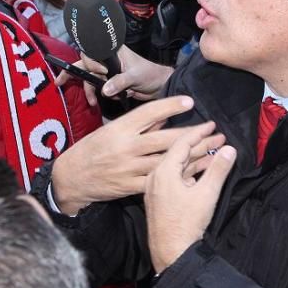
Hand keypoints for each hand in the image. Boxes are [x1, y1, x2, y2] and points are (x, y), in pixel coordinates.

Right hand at [51, 96, 224, 214]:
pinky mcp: (131, 186)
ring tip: (214, 149)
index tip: (190, 101)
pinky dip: (180, 176)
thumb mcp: (110, 130)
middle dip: (194, 134)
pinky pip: (161, 180)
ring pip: (168, 161)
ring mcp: (129, 168)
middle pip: (166, 139)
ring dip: (194, 155)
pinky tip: (198, 172)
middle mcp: (126, 147)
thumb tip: (164, 117)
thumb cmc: (92, 149)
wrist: (72, 177)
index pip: (149, 113)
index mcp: (119, 128)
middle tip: (214, 128)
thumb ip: (137, 125)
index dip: (170, 106)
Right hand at [55, 44, 173, 106]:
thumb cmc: (150, 74)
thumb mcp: (135, 76)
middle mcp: (107, 59)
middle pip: (84, 63)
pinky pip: (97, 87)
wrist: (159, 86)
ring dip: (89, 90)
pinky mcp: (109, 81)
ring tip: (92, 102)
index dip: (90, 63)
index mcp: (113, 51)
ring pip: (89, 77)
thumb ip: (120, 81)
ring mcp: (108, 70)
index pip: (92, 52)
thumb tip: (105, 90)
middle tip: (60, 82)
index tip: (92, 71)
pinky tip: (106, 100)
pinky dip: (98, 94)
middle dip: (73, 73)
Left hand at [145, 124, 236, 273]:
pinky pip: (176, 177)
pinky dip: (191, 172)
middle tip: (219, 136)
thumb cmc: (186, 225)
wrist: (171, 253)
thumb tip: (229, 149)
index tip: (213, 124)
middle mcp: (156, 177)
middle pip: (180, 153)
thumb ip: (218, 170)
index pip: (181, 143)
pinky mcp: (160, 198)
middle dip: (201, 144)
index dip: (199, 132)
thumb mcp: (207, 194)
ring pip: (179, 166)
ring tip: (218, 150)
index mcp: (163, 172)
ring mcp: (157, 188)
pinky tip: (205, 169)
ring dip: (198, 158)